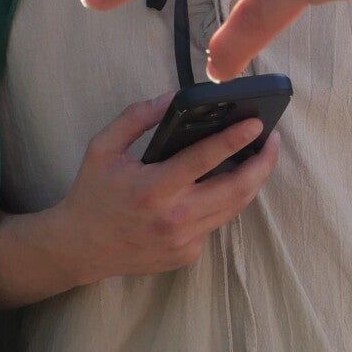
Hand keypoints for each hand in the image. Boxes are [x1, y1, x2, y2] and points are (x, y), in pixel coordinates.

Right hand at [0, 95, 279, 308]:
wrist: (78, 248)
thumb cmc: (92, 193)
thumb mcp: (103, 147)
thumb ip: (137, 117)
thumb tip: (174, 97)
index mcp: (153, 189)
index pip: (205, 159)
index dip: (235, 139)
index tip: (258, 123)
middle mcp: (173, 219)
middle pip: (236, 189)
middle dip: (263, 163)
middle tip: (273, 141)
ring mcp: (183, 241)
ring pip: (233, 208)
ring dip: (252, 181)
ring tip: (260, 157)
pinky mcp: (187, 254)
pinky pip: (215, 223)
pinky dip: (222, 202)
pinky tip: (222, 185)